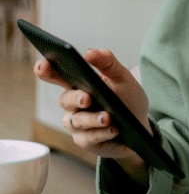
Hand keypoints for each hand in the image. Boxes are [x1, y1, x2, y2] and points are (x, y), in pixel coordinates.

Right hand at [35, 49, 150, 183]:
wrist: (141, 125)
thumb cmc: (128, 99)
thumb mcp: (123, 78)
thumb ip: (108, 63)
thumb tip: (89, 53)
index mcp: (79, 84)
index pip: (56, 75)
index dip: (45, 71)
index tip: (42, 65)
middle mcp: (73, 104)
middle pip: (65, 99)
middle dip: (75, 98)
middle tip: (87, 98)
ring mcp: (77, 124)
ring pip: (77, 121)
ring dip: (93, 118)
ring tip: (108, 117)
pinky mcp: (85, 140)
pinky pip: (88, 138)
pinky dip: (102, 133)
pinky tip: (114, 129)